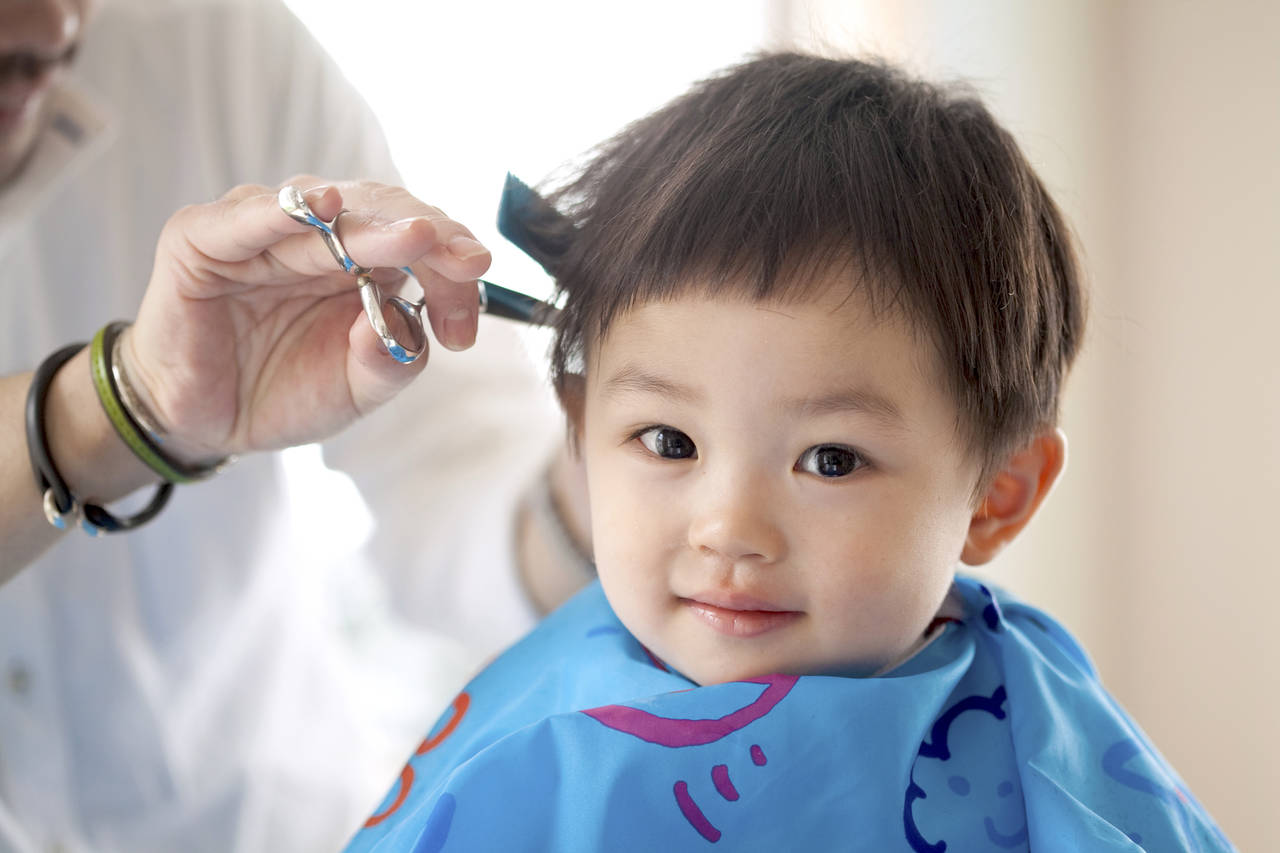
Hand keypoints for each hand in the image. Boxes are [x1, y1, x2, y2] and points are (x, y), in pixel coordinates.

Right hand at [124, 178, 490, 461]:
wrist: (206, 422)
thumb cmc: (285, 389)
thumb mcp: (359, 388)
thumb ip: (392, 359)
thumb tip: (405, 322)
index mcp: (365, 259)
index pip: (421, 242)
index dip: (452, 270)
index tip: (466, 325)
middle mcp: (318, 233)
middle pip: (384, 213)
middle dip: (432, 238)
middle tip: (467, 264)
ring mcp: (261, 229)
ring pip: (326, 211)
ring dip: (375, 225)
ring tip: (416, 236)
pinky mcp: (203, 238)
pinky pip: (245, 219)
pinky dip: (282, 213)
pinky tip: (320, 210)